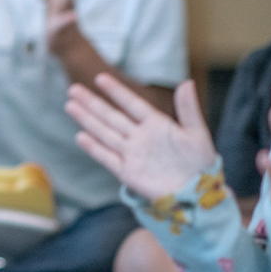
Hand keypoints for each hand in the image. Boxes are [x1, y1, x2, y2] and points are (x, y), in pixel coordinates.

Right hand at [66, 74, 216, 199]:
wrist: (197, 194)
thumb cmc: (200, 163)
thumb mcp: (197, 133)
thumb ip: (188, 109)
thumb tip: (186, 82)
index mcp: (156, 124)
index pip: (132, 104)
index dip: (116, 91)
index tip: (100, 78)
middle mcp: (139, 136)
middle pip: (111, 116)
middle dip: (92, 102)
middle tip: (73, 89)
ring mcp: (131, 154)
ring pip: (104, 133)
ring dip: (87, 120)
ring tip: (70, 105)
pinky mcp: (127, 172)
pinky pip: (107, 158)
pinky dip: (94, 148)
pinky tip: (80, 136)